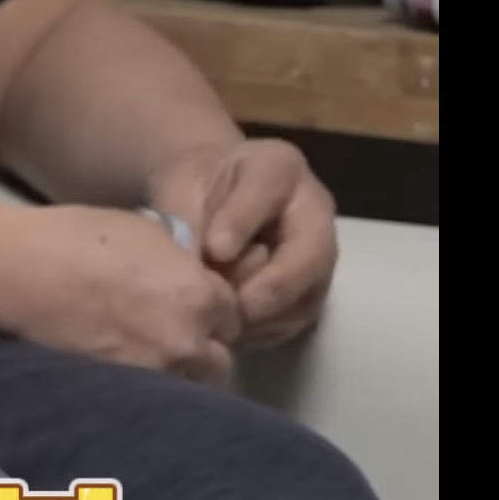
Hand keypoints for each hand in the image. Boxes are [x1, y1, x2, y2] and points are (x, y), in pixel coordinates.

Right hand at [2, 204, 242, 381]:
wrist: (14, 272)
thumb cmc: (74, 238)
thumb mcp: (144, 230)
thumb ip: (181, 262)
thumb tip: (189, 277)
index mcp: (198, 296)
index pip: (234, 316)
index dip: (214, 309)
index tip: (193, 306)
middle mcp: (184, 342)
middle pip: (218, 360)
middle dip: (201, 347)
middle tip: (171, 334)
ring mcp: (150, 372)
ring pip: (184, 384)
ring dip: (174, 371)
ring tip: (145, 355)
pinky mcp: (116, 392)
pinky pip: (146, 396)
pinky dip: (142, 386)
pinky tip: (120, 366)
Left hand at [146, 139, 339, 348]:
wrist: (208, 199)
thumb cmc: (193, 187)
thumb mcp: (181, 186)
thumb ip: (189, 218)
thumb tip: (202, 265)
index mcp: (279, 168)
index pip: (266, 192)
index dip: (242, 223)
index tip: (215, 249)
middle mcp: (313, 212)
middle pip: (311, 256)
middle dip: (270, 286)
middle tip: (230, 306)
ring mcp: (317, 255)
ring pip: (307, 296)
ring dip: (264, 316)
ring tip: (223, 321)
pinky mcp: (308, 292)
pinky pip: (294, 321)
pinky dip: (261, 331)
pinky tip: (229, 330)